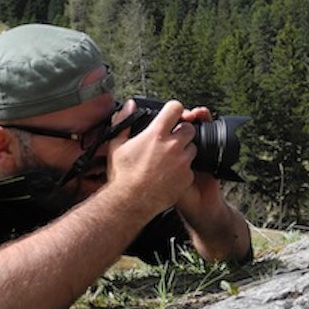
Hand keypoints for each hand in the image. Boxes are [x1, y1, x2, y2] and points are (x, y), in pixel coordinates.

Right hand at [105, 100, 198, 219]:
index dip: (175, 109)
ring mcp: (182, 162)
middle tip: (172, 140)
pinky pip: (191, 168)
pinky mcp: (187, 177)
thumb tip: (130, 106)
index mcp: (156, 134)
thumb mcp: (116, 145)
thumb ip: (124, 121)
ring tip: (169, 160)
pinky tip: (170, 174)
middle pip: (190, 128)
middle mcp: (172, 146)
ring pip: (193, 148)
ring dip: (184, 151)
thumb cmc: (122, 176)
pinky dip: (184, 169)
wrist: (130, 203)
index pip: (176, 108)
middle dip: (183, 131)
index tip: (173, 114)